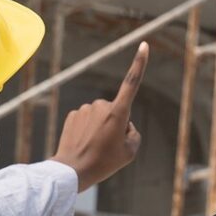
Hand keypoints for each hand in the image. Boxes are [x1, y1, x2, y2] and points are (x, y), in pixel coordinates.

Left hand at [52, 43, 147, 191]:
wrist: (71, 170)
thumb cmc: (103, 163)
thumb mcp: (130, 152)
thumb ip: (133, 134)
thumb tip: (125, 125)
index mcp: (118, 112)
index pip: (132, 82)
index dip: (140, 63)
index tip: (144, 44)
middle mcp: (102, 105)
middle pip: (117, 111)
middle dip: (116, 124)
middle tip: (108, 146)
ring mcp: (85, 109)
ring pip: (100, 116)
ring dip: (101, 128)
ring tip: (95, 148)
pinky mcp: (73, 114)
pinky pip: (86, 120)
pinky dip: (87, 130)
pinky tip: (83, 144)